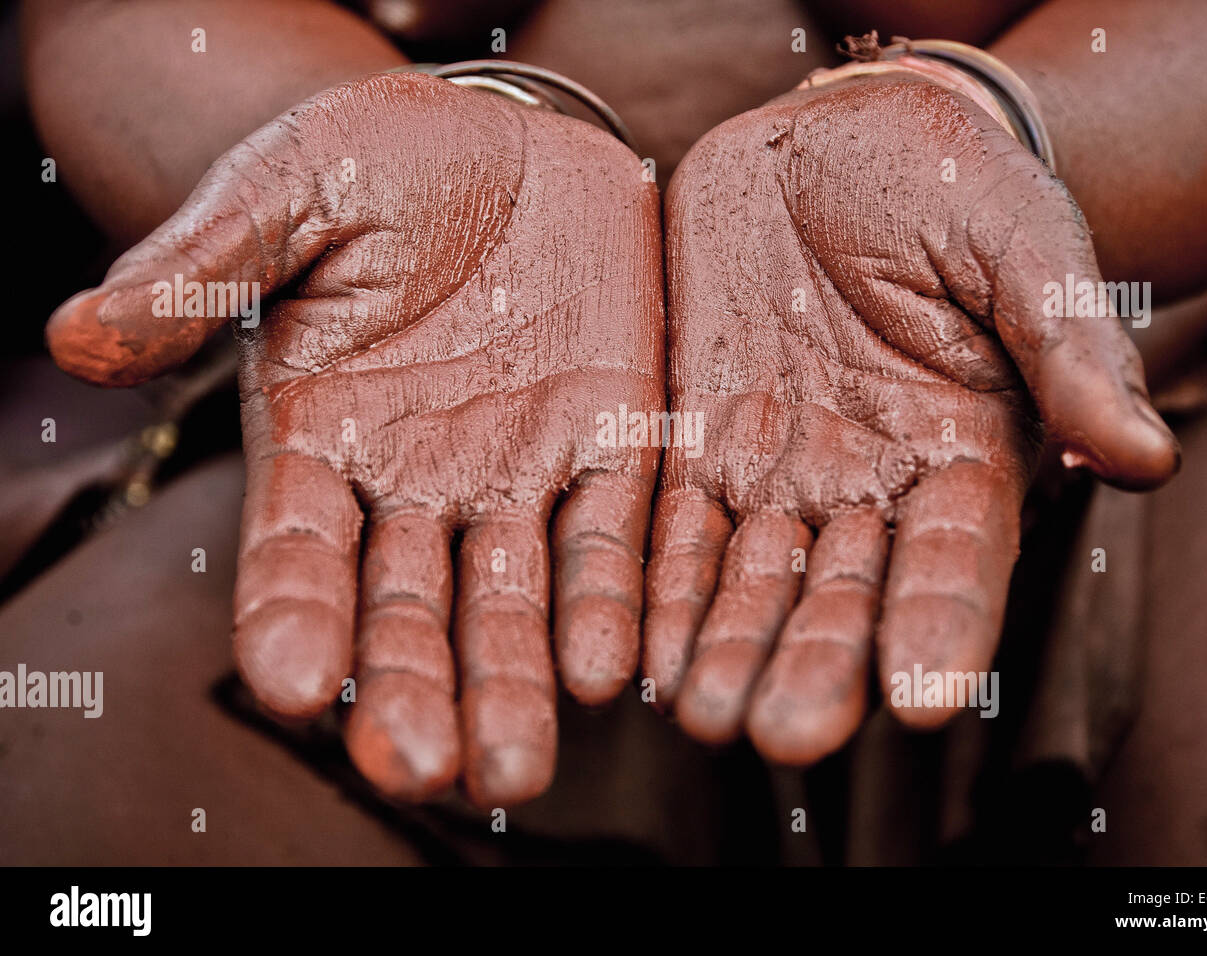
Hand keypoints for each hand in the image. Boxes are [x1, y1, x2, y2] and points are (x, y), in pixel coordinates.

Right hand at [47, 73, 663, 806]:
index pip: (298, 549)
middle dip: (411, 688)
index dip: (291, 613)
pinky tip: (610, 669)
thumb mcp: (285, 195)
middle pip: (407, 606)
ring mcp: (517, 472)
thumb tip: (74, 333)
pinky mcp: (612, 443)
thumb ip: (203, 269)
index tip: (292, 684)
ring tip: (515, 765)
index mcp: (321, 435)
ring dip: (515, 683)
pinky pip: (610, 535)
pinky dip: (609, 600)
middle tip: (421, 769)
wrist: (509, 142)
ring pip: (510, 599)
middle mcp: (416, 481)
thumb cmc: (378, 162)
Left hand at [645, 75, 1177, 762]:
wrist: (837, 143)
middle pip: (841, 595)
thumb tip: (1146, 456)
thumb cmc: (950, 187)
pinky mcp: (693, 439)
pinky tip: (633, 650)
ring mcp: (775, 470)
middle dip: (814, 664)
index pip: (956, 560)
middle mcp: (866, 485)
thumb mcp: (1021, 250)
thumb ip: (1070, 348)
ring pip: (747, 580)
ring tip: (698, 715)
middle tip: (783, 735)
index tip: (928, 698)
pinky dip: (652, 589)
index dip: (941, 625)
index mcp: (962, 454)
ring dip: (721, 648)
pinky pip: (668, 526)